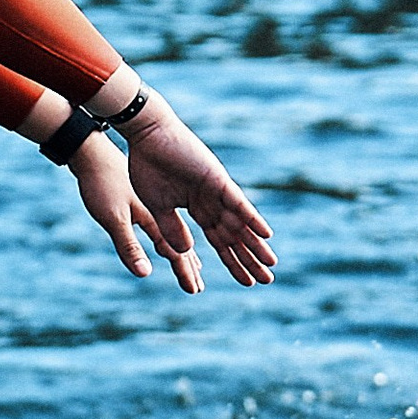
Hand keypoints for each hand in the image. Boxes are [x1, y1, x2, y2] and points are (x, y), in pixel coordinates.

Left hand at [65, 132, 202, 293]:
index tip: (195, 291)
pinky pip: (161, 222)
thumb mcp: (113, 218)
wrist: (92, 151)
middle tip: (197, 286)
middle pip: (179, 245)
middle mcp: (159, 211)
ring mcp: (149, 204)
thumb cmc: (100, 183)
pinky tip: (169, 235)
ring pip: (173, 232)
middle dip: (188, 266)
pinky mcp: (139, 198)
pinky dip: (170, 234)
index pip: (176, 252)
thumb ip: (129, 246)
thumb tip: (144, 274)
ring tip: (194, 263)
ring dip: (183, 251)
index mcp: (156, 217)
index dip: (185, 272)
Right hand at [122, 98, 276, 288]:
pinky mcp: (217, 179)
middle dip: (249, 258)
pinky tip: (265, 234)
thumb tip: (185, 251)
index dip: (232, 262)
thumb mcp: (156, 206)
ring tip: (271, 264)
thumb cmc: (147, 166)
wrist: (146, 136)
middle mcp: (213, 202)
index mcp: (198, 209)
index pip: (220, 241)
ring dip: (256, 244)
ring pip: (241, 223)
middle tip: (267, 280)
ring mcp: (217, 191)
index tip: (246, 282)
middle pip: (235, 236)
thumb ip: (171, 228)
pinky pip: (238, 202)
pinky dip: (251, 218)